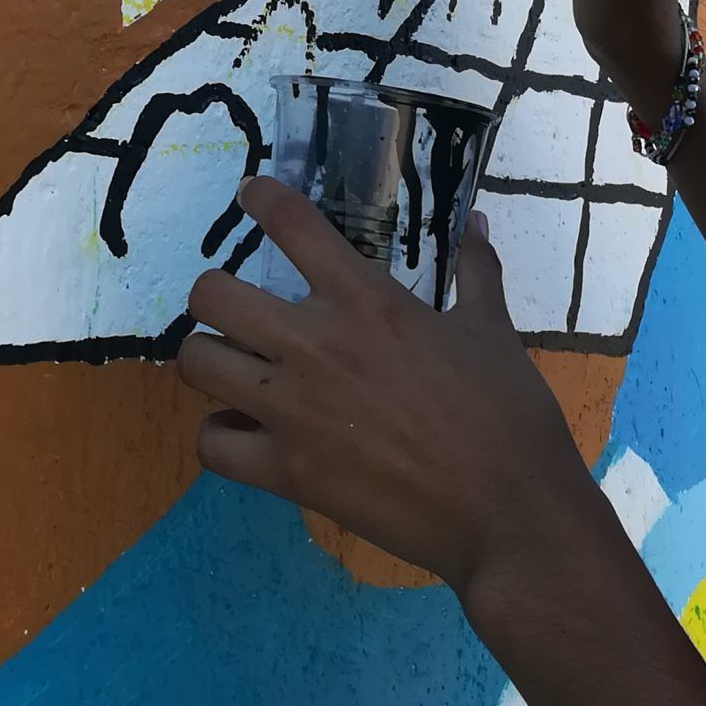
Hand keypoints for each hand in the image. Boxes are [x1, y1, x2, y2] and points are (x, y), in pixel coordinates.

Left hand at [180, 180, 606, 599]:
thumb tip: (478, 220)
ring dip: (210, 359)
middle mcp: (315, 344)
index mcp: (367, 300)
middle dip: (215, 294)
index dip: (261, 197)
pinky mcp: (287, 472)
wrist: (507, 512)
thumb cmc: (507, 413)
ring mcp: (293, 411)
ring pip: (198, 364)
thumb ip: (476, 269)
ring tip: (234, 366)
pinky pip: (212, 445)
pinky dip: (221, 435)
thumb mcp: (492, 329)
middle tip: (238, 309)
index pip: (291, 223)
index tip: (253, 194)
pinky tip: (245, 431)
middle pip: (212, 294)